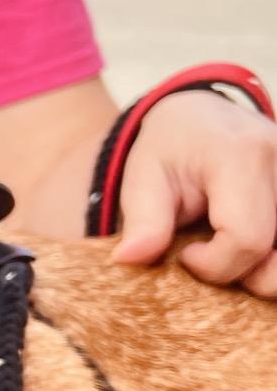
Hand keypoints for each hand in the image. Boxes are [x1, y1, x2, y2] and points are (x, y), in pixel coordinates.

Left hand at [111, 90, 276, 296]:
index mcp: (241, 156)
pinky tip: (250, 246)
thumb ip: (142, 222)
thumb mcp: (142, 179)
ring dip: (264, 269)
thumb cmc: (169, 150)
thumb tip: (127, 259)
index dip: (213, 265)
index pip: (246, 239)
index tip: (185, 254)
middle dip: (239, 272)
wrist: (201, 118)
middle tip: (208, 253)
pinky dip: (272, 257)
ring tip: (231, 250)